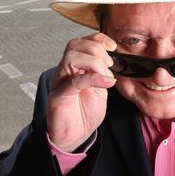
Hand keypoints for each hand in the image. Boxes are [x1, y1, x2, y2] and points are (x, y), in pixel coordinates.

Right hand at [47, 33, 116, 152]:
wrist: (74, 136)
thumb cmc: (84, 112)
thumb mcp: (100, 89)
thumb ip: (104, 74)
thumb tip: (115, 61)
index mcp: (74, 67)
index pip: (82, 42)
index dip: (98, 39)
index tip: (113, 47)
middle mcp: (65, 71)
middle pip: (75, 45)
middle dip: (96, 49)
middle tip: (109, 64)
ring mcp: (60, 82)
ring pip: (71, 57)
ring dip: (94, 62)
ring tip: (105, 74)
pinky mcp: (59, 96)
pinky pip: (73, 81)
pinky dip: (92, 79)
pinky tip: (105, 82)